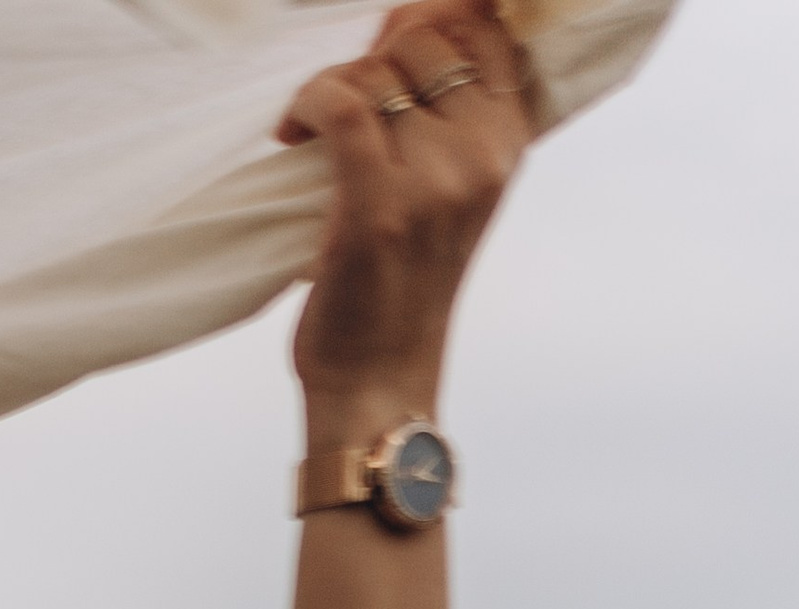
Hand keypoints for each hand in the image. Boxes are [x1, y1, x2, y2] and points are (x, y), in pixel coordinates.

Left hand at [278, 4, 537, 429]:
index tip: (384, 54)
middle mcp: (480, 157)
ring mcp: (434, 182)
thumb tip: (408, 31)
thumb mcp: (452, 194)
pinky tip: (290, 132)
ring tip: (308, 129)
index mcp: (507, 144)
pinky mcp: (379, 207)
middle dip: (370, 55)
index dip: (426, 20)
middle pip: (423, 38)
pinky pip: (341, 106)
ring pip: (375, 74)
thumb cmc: (401, 289)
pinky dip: (307, 104)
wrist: (380, 381)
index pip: (484, 29)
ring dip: (328, 90)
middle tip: (340, 100)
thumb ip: (449, 119)